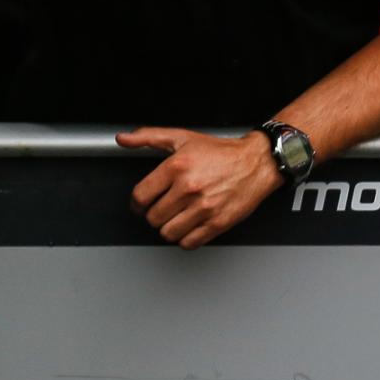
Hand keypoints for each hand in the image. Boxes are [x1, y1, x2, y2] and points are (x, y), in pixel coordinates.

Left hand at [117, 127, 279, 249]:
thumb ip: (147, 136)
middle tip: (161, 210)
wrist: (256, 163)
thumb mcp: (181, 137)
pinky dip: (185, 239)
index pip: (141, 196)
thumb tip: (123, 138)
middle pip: (153, 217)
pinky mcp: (218, 223)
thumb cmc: (220, 152)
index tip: (139, 205)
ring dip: (167, 229)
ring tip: (174, 219)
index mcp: (176, 167)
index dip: (136, 203)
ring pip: (168, 233)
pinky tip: (188, 228)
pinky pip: (190, 243)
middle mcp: (188, 188)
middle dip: (153, 215)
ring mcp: (204, 208)